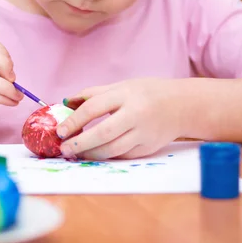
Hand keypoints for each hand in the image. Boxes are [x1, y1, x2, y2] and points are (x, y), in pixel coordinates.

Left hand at [56, 79, 183, 159]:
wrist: (182, 106)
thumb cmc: (147, 93)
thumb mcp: (121, 86)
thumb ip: (93, 93)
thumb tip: (66, 102)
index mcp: (126, 95)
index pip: (94, 108)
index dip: (74, 121)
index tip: (60, 131)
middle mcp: (135, 114)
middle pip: (103, 132)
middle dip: (80, 143)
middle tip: (64, 148)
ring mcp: (143, 133)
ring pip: (112, 149)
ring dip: (91, 153)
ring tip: (76, 153)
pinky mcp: (148, 149)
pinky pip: (123, 155)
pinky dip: (107, 156)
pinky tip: (95, 154)